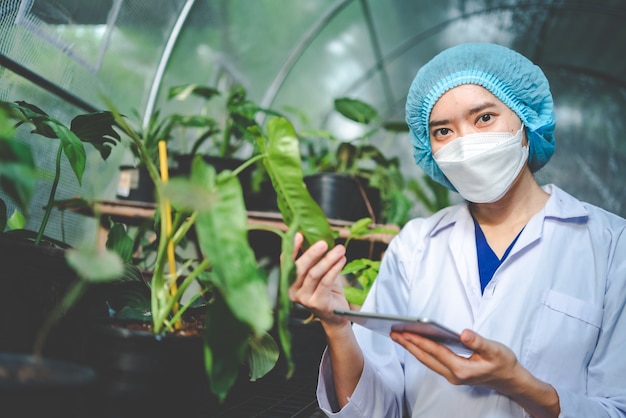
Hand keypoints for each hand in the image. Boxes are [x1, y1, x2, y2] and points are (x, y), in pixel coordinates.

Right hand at [288, 233, 348, 325]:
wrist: (336, 314)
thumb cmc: (326, 291)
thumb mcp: (318, 271)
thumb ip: (313, 258)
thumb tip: (314, 236)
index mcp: (289, 281)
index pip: (287, 262)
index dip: (293, 248)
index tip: (299, 235)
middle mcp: (293, 291)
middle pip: (300, 268)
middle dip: (312, 253)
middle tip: (324, 243)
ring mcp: (304, 298)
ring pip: (314, 274)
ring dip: (328, 260)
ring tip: (339, 250)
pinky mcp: (317, 303)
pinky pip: (325, 282)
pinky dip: (334, 269)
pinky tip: (341, 261)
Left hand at [390, 329, 559, 416]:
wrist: (511, 380)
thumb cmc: (504, 363)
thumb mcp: (494, 349)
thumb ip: (478, 342)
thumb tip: (464, 334)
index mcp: (461, 369)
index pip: (434, 352)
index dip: (418, 340)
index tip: (404, 331)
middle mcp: (453, 375)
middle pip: (425, 358)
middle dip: (408, 345)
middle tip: (393, 333)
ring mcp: (452, 376)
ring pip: (427, 361)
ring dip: (413, 348)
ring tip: (399, 336)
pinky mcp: (453, 374)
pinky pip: (432, 362)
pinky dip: (422, 352)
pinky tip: (416, 344)